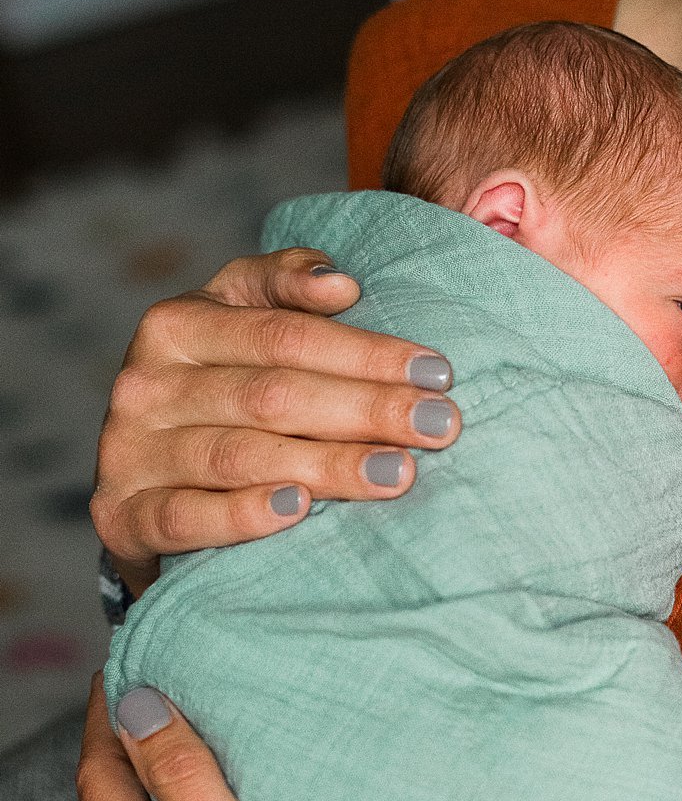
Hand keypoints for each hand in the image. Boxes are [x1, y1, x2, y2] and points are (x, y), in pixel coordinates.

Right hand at [91, 247, 462, 593]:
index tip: (438, 373)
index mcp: (179, 324)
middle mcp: (148, 383)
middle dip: (368, 409)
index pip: (287, 336)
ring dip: (329, 465)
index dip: (367, 353)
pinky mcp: (123, 515)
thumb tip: (340, 283)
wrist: (144, 485)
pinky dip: (244, 514)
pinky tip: (300, 509)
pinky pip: (185, 516)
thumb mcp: (239, 321)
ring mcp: (131, 451)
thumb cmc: (219, 390)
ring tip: (399, 473)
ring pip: (241, 456)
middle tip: (440, 427)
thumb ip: (284, 289)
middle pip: (275, 395)